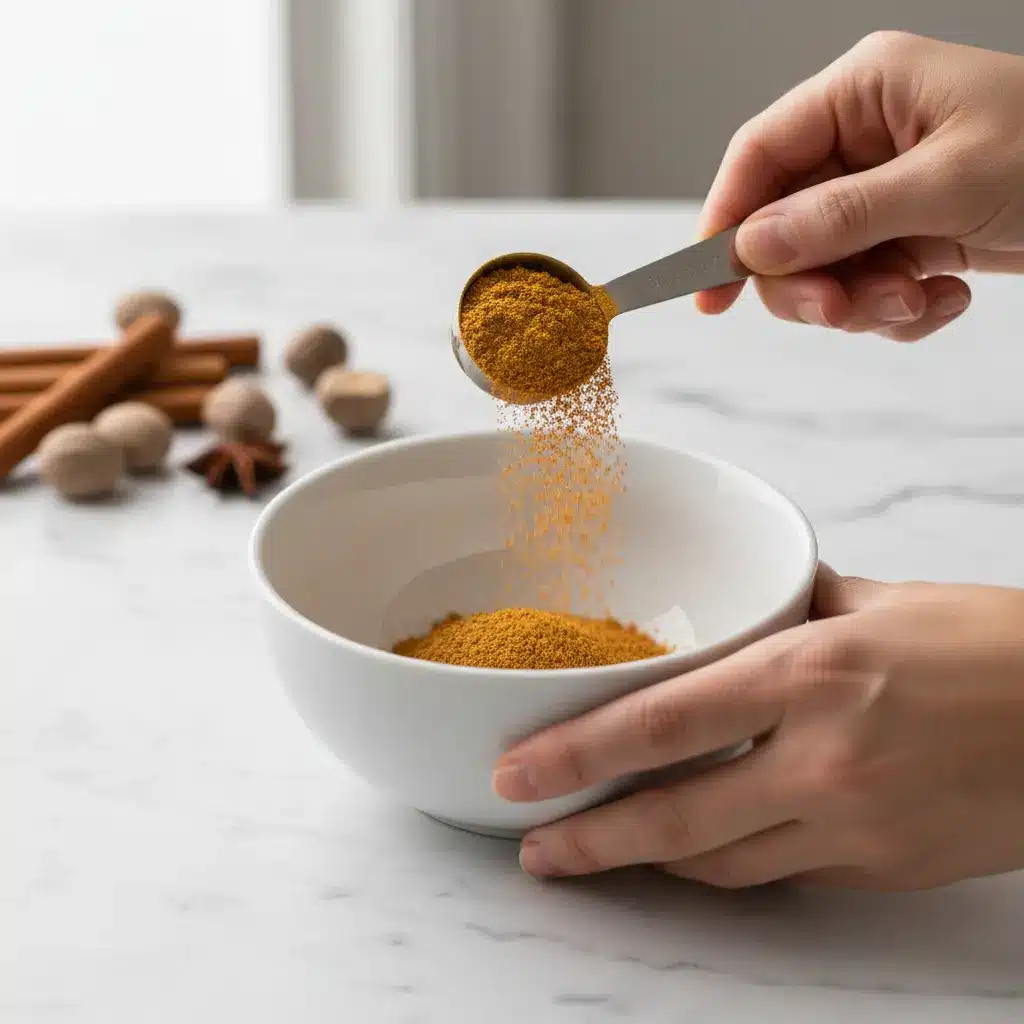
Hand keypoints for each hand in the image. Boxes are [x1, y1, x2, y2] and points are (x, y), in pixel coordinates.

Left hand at [492, 565, 1023, 889]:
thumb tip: (756, 605)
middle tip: (533, 847)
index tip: (518, 774)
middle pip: (674, 818)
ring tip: (595, 855)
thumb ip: (800, 607)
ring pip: (721, 863)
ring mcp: (855, 827)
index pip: (662, 723)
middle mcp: (823, 759)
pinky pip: (781, 875)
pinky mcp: (885, 870)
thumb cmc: (997, 647)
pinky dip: (728, 865)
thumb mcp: (884, 602)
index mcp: (811, 674)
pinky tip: (697, 853)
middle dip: (590, 841)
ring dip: (650, 862)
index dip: (577, 755)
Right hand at [696, 31, 1023, 341]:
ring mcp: (883, 193)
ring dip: (860, 303)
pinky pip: (865, 288)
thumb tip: (754, 247)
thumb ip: (841, 217)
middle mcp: (862, 141)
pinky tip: (944, 300)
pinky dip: (896, 311)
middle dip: (808, 281)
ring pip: (820, 268)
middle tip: (838, 310)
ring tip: (917, 300)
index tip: (709, 290)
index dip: (724, 221)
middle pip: (780, 226)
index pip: (760, 155)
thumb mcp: (947, 182)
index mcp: (863, 93)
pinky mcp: (907, 236)